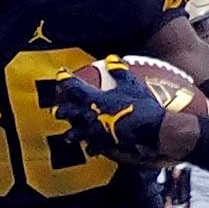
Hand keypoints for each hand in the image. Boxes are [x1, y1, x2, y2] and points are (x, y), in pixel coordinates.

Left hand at [47, 70, 168, 167]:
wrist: (150, 127)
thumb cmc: (140, 104)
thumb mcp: (130, 84)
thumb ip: (118, 71)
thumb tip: (111, 58)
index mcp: (93, 98)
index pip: (72, 86)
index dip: (64, 79)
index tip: (61, 74)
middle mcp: (89, 114)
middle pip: (66, 112)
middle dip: (60, 109)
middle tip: (58, 108)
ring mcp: (94, 131)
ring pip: (74, 134)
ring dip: (71, 133)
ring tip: (68, 135)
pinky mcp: (103, 144)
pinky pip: (92, 147)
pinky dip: (90, 148)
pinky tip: (90, 149)